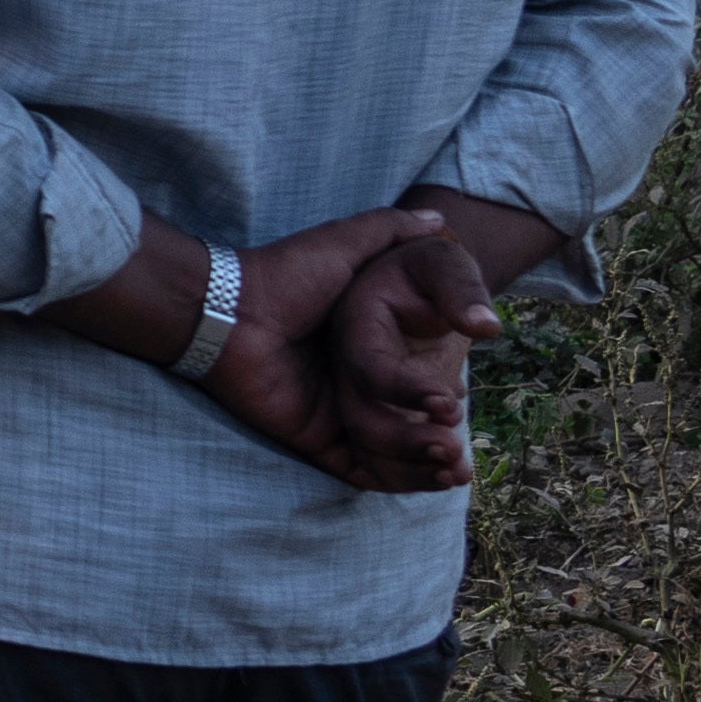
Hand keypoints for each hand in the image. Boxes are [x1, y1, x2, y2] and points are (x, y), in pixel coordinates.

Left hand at [177, 208, 466, 489]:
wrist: (233, 312)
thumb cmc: (286, 275)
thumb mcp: (344, 243)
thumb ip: (390, 230)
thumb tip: (439, 221)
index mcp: (367, 346)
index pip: (418, 377)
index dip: (446, 391)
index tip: (466, 394)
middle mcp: (356, 384)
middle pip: (412, 422)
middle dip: (443, 439)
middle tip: (463, 445)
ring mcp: (338, 415)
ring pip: (394, 451)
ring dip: (427, 461)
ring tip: (454, 462)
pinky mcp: (318, 440)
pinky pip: (364, 472)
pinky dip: (399, 480)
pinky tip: (432, 474)